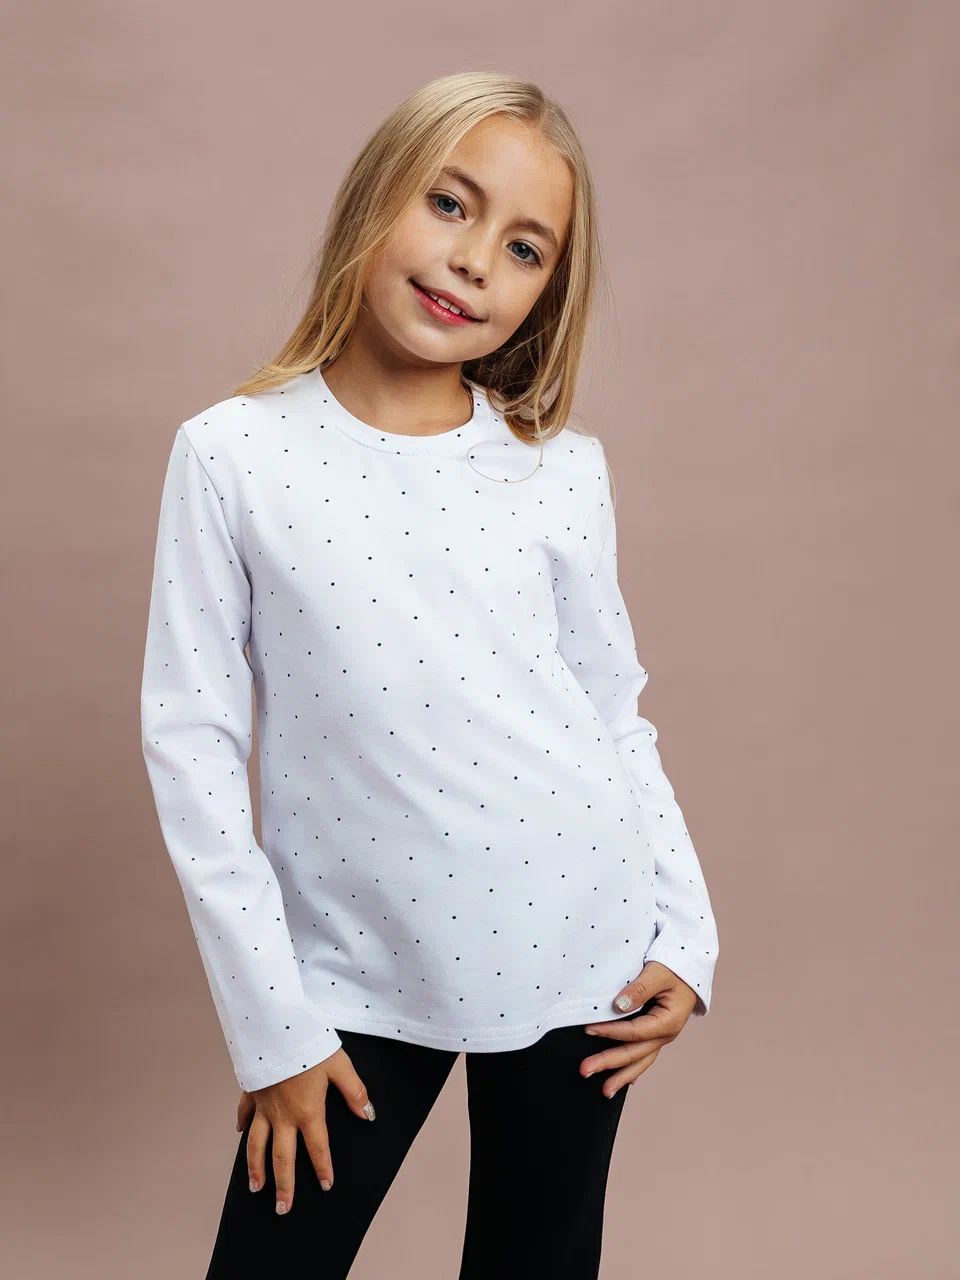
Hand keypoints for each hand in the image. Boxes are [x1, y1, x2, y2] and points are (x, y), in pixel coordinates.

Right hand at [235, 1046, 375, 1213]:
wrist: (274, 1028)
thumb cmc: (309, 1044)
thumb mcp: (339, 1064)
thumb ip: (354, 1091)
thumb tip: (368, 1114)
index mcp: (308, 1111)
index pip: (317, 1148)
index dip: (322, 1168)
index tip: (326, 1187)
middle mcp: (283, 1116)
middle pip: (282, 1157)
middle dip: (283, 1185)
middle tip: (283, 1208)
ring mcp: (263, 1106)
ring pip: (257, 1144)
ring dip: (256, 1168)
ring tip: (256, 1188)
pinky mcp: (251, 1091)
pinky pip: (245, 1114)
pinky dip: (243, 1126)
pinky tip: (241, 1134)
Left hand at [580, 962, 698, 1096]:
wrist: (691, 966)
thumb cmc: (675, 967)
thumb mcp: (658, 972)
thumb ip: (639, 988)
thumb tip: (618, 1006)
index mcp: (668, 1021)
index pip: (634, 1032)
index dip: (610, 1031)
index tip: (588, 1030)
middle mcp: (666, 1034)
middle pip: (634, 1053)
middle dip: (608, 1063)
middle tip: (584, 1070)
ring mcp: (662, 1036)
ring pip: (640, 1061)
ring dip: (621, 1075)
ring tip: (604, 1092)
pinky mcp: (657, 1033)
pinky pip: (643, 1055)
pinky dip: (632, 1068)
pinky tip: (623, 1080)